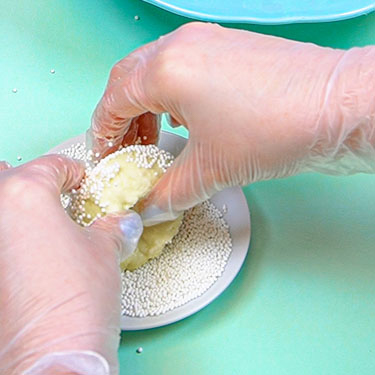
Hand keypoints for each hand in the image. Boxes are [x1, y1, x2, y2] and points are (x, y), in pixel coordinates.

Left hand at [0, 156, 142, 374]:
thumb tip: (121, 223)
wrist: (55, 353)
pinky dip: (12, 236)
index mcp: (24, 194)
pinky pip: (0, 239)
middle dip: (34, 181)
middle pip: (10, 179)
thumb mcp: (105, 249)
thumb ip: (112, 226)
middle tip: (58, 194)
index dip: (73, 171)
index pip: (50, 166)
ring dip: (16, 206)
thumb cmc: (76, 298)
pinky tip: (29, 249)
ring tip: (41, 217)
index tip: (83, 180)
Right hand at [88, 22, 374, 224]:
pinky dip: (173, 94)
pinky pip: (184, 67)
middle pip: (130, 79)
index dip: (102, 132)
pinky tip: (185, 118)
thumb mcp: (211, 170)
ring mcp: (207, 40)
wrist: (337, 107)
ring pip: (156, 70)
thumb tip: (148, 210)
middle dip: (121, 117)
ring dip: (147, 105)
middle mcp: (181, 46)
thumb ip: (169, 193)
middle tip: (126, 150)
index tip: (103, 156)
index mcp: (166, 69)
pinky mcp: (228, 47)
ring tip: (154, 137)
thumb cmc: (272, 131)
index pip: (114, 99)